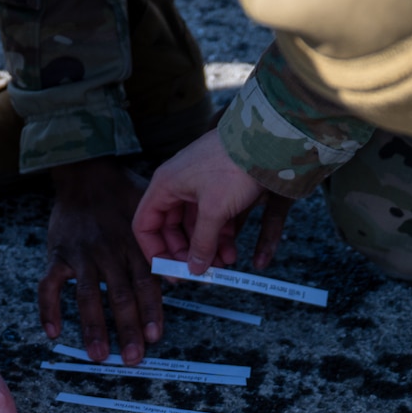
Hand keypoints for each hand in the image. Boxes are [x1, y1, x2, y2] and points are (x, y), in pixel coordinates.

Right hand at [37, 159, 162, 364]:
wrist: (85, 172)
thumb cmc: (123, 194)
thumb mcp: (151, 211)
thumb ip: (165, 244)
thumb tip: (181, 280)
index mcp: (134, 243)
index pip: (146, 282)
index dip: (151, 310)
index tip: (154, 336)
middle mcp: (108, 250)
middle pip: (119, 295)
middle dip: (127, 328)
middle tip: (132, 357)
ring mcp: (81, 254)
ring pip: (87, 296)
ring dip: (93, 327)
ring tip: (98, 355)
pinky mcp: (57, 255)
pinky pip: (49, 286)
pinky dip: (48, 310)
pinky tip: (53, 333)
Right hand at [134, 130, 295, 275]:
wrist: (266, 138)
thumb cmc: (234, 165)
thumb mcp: (214, 210)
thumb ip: (202, 243)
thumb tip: (195, 269)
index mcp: (165, 186)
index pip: (145, 225)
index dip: (154, 252)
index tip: (171, 272)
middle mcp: (178, 186)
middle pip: (171, 230)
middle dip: (186, 254)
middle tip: (201, 274)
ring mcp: (200, 187)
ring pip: (196, 227)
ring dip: (207, 249)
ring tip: (224, 265)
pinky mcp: (220, 189)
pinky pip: (214, 220)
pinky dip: (221, 238)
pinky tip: (232, 252)